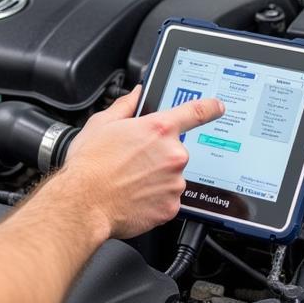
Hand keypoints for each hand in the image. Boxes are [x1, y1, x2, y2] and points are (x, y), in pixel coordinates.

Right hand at [63, 87, 223, 240]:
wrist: (84, 203)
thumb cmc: (91, 163)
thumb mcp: (102, 123)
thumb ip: (126, 105)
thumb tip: (137, 95)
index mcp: (157, 129)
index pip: (195, 112)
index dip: (210, 107)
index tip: (218, 107)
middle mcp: (172, 154)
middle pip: (175, 149)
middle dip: (158, 153)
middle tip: (134, 160)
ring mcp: (174, 183)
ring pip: (172, 175)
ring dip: (157, 176)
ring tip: (130, 180)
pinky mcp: (171, 207)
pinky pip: (168, 198)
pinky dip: (155, 197)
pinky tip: (135, 195)